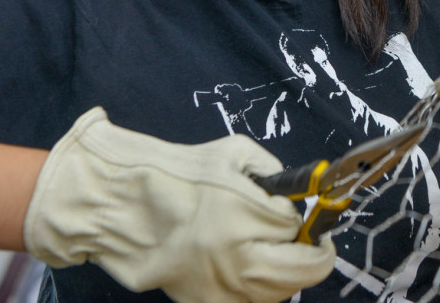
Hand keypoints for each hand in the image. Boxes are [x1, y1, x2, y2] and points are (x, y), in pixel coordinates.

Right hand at [24, 108, 334, 302]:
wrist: (120, 205)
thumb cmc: (177, 172)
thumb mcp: (232, 153)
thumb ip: (271, 172)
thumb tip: (295, 196)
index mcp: (239, 213)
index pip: (293, 225)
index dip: (300, 216)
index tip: (294, 210)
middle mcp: (231, 256)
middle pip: (300, 270)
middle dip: (317, 257)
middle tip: (319, 245)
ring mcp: (216, 285)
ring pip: (278, 293)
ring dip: (291, 275)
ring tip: (288, 257)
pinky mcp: (201, 301)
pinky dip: (262, 291)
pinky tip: (256, 271)